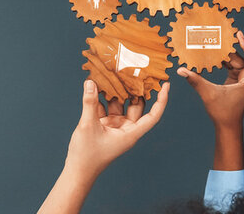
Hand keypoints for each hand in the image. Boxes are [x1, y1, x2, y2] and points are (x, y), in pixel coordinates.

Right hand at [38, 80, 168, 213]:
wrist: (77, 171)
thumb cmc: (87, 155)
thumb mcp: (88, 126)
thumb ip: (90, 103)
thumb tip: (90, 83)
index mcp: (130, 133)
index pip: (153, 116)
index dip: (161, 101)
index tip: (166, 85)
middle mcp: (125, 129)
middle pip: (137, 106)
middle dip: (136, 90)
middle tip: (136, 71)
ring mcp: (115, 126)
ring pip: (120, 104)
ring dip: (116, 91)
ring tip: (115, 73)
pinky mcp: (103, 125)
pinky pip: (105, 108)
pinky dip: (101, 98)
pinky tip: (96, 85)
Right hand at [177, 31, 243, 129]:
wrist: (227, 125)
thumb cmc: (223, 112)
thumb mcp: (209, 94)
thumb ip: (195, 80)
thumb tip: (181, 70)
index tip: (238, 37)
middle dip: (232, 45)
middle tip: (220, 34)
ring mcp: (243, 76)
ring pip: (235, 58)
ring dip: (224, 52)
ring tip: (212, 42)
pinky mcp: (236, 77)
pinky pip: (230, 63)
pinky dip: (221, 59)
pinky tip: (210, 54)